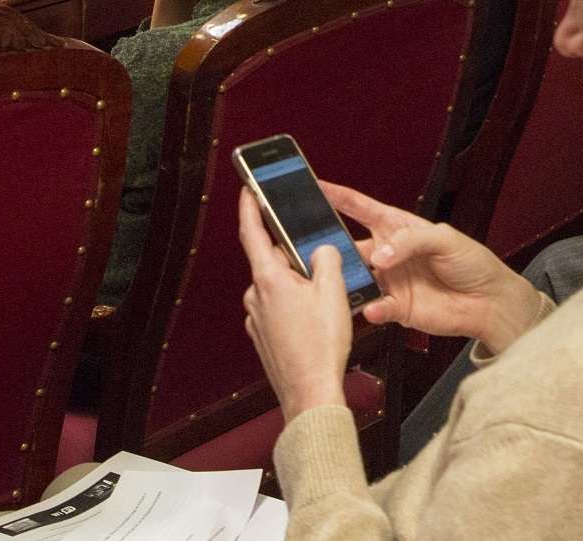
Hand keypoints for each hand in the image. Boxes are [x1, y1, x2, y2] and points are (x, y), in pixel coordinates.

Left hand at [237, 190, 355, 418]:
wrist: (310, 393)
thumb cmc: (320, 346)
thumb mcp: (334, 292)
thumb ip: (328, 260)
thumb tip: (322, 251)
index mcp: (269, 279)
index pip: (252, 233)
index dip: (250, 208)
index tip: (248, 191)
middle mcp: (256, 296)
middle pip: (273, 262)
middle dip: (295, 260)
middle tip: (320, 266)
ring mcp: (256, 318)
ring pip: (277, 288)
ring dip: (297, 287)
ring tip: (324, 303)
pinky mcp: (262, 336)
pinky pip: (277, 310)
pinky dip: (294, 308)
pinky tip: (315, 323)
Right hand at [321, 181, 539, 352]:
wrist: (490, 302)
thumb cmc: (472, 262)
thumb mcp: (445, 238)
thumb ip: (410, 241)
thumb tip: (380, 255)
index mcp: (398, 228)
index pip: (361, 208)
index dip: (338, 197)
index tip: (314, 187)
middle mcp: (389, 254)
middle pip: (351, 246)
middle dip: (331, 245)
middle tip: (316, 248)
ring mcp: (391, 282)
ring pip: (357, 279)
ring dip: (346, 280)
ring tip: (338, 280)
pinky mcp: (397, 308)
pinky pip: (375, 308)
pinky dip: (370, 308)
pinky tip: (372, 307)